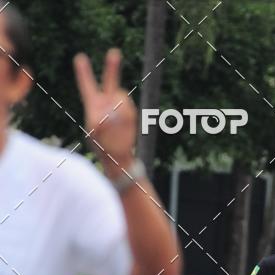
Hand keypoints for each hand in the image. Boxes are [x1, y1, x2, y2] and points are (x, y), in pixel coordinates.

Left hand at [74, 48, 136, 171]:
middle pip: (109, 82)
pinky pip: (129, 109)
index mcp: (93, 106)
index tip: (79, 57)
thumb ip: (100, 119)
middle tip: (115, 53)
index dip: (84, 72)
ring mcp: (120, 109)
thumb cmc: (102, 147)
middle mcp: (107, 104)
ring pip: (121, 98)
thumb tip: (111, 111)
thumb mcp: (95, 134)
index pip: (87, 86)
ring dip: (118, 109)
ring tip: (115, 125)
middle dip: (113, 67)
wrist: (119, 159)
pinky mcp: (131, 115)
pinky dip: (126, 116)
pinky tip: (124, 128)